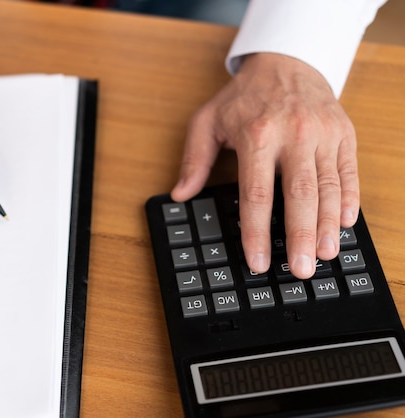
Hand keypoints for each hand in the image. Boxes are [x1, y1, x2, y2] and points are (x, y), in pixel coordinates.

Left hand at [171, 53, 359, 278]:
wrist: (286, 61)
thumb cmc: (244, 97)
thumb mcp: (207, 121)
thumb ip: (194, 160)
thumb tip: (180, 195)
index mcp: (256, 135)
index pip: (256, 194)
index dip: (256, 232)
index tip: (258, 261)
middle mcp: (293, 134)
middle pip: (299, 195)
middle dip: (300, 236)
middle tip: (301, 270)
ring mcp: (322, 134)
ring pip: (329, 186)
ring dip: (328, 224)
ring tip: (325, 255)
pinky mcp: (343, 133)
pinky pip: (349, 171)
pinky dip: (349, 199)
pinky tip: (345, 223)